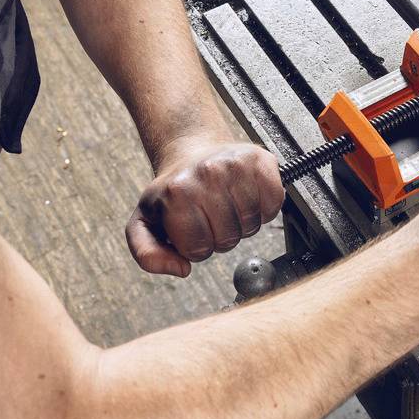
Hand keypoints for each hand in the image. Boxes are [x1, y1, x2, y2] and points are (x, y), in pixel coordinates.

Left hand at [126, 137, 283, 276]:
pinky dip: (264, 208)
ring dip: (242, 224)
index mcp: (176, 192)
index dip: (195, 247)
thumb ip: (148, 255)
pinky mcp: (261, 160)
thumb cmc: (172, 191)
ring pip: (252, 224)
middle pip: (228, 239)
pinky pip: (274, 203)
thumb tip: (181, 268)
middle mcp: (208, 173)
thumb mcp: (144, 223)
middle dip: (219, 237)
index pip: (198, 249)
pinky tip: (246, 198)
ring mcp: (237, 164)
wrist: (191, 150)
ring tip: (227, 206)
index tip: (190, 229)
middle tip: (210, 217)